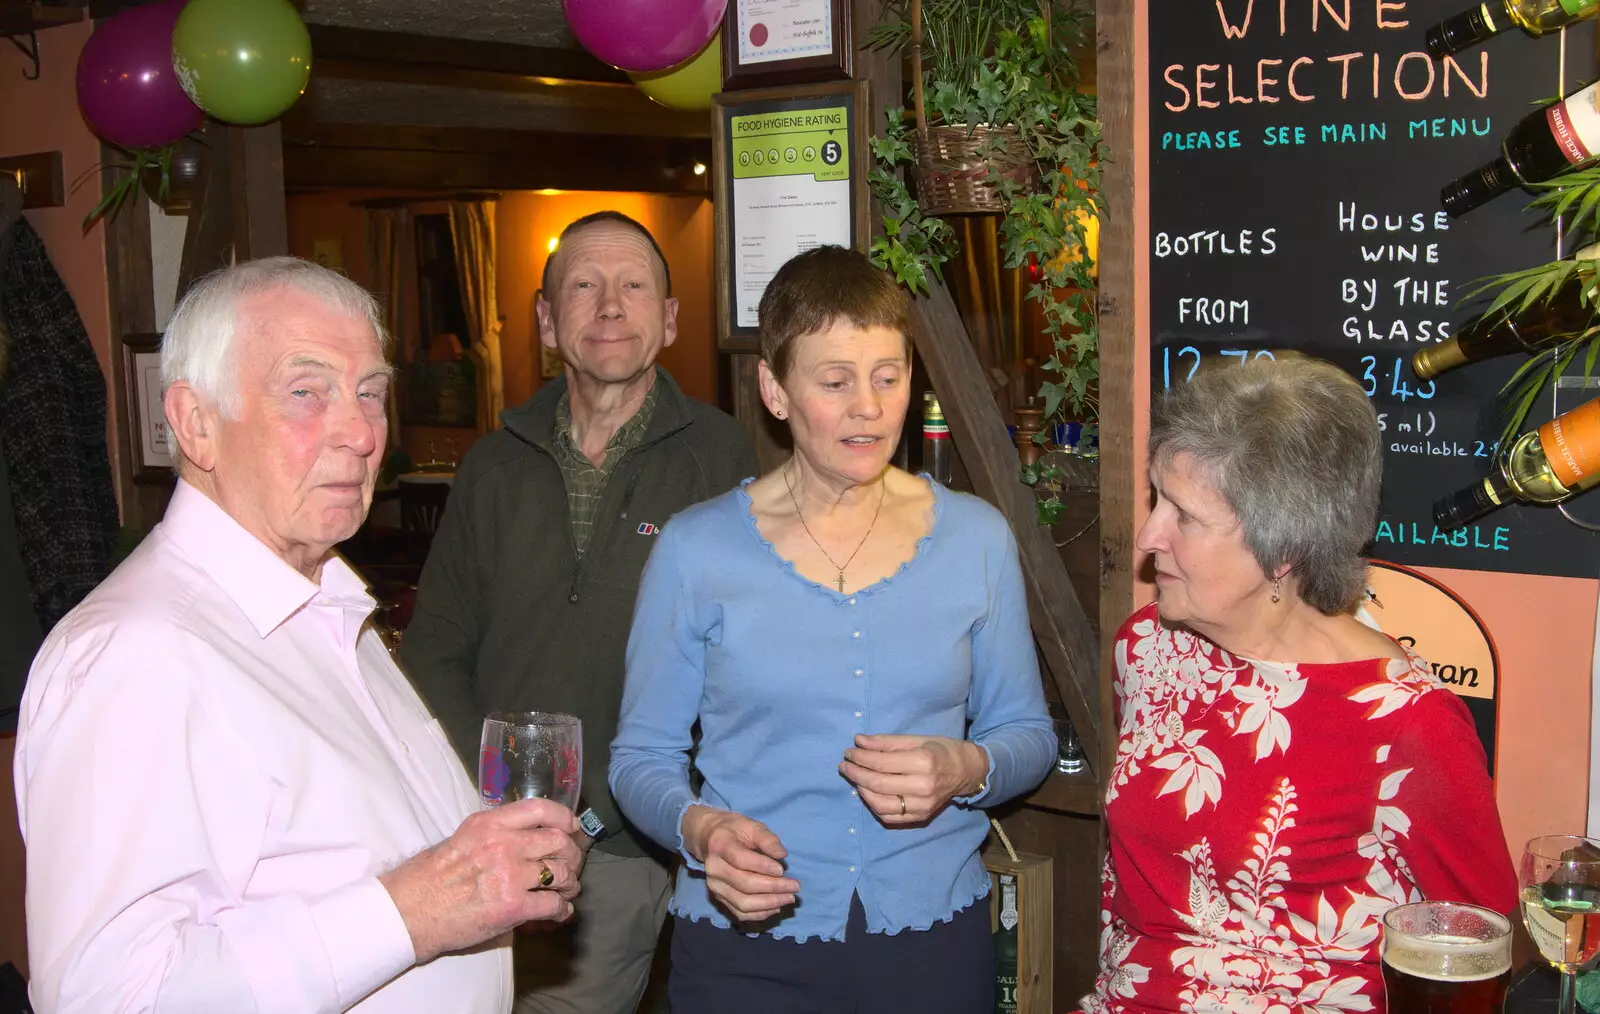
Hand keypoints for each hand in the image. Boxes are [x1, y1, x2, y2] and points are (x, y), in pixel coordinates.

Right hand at [380, 798, 584, 963]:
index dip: (564, 817)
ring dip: (570, 883)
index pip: (539, 808)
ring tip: (568, 890)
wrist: (408, 911)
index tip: (572, 827)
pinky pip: (552, 905)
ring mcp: (509, 874)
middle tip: (572, 866)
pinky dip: (562, 910)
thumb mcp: (461, 839)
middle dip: (572, 854)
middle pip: (557, 840)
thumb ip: (494, 835)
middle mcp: (503, 843)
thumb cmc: (428, 878)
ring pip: (560, 873)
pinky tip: (560, 913)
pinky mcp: (512, 906)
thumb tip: (526, 840)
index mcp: (489, 823)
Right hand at [680, 805, 797, 922]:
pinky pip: (740, 913)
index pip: (741, 860)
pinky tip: (776, 907)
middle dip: (773, 888)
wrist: (709, 839)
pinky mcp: (719, 898)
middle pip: (745, 884)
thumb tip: (782, 854)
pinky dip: (760, 914)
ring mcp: (715, 886)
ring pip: (743, 903)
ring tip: (789, 898)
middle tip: (795, 886)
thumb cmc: (734, 830)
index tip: (783, 870)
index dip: (763, 866)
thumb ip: (767, 838)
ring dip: (769, 904)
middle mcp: (714, 869)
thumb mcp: (751, 825)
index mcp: (720, 845)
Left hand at [838, 734, 987, 824]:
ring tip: (854, 778)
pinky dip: (874, 805)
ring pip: (880, 804)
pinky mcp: (921, 817)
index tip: (848, 751)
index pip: (881, 763)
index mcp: (924, 762)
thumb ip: (886, 742)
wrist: (967, 772)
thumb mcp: (916, 740)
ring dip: (862, 790)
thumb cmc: (941, 750)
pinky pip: (889, 817)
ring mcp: (922, 805)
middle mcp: (923, 786)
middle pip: (878, 784)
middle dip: (856, 773)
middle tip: (844, 765)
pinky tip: (868, 792)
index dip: (860, 757)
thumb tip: (858, 741)